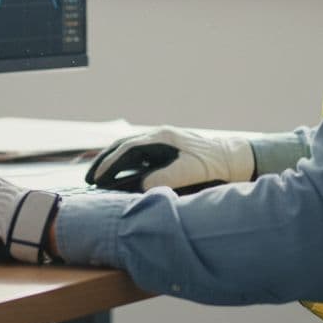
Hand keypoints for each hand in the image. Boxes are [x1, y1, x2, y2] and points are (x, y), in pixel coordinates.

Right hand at [85, 126, 255, 191]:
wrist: (233, 158)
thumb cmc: (214, 164)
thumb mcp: (190, 172)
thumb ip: (165, 178)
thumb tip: (141, 186)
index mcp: (162, 138)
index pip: (127, 149)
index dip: (109, 163)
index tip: (96, 177)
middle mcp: (158, 136)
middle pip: (122, 146)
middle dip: (103, 161)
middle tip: (88, 179)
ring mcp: (161, 142)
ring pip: (128, 149)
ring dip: (112, 162)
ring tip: (98, 177)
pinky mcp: (165, 149)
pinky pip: (138, 155)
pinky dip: (124, 164)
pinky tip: (119, 175)